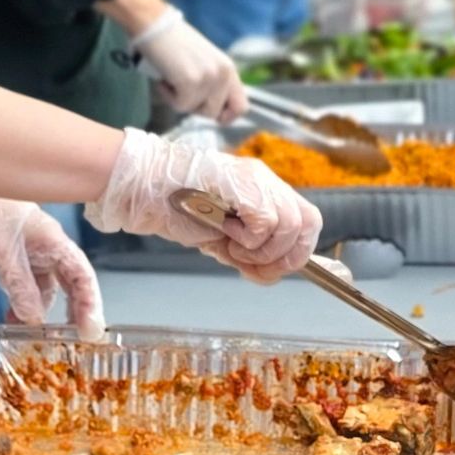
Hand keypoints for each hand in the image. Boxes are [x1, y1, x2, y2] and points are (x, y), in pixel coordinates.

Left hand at [0, 194, 105, 335]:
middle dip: (72, 314)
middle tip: (72, 342)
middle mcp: (46, 249)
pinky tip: (10, 318)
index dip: (91, 304)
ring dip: (38, 313)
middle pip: (70, 286)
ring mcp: (28, 254)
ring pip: (43, 290)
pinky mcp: (9, 258)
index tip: (90, 332)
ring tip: (29, 335)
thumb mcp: (1, 250)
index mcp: (53, 242)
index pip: (82, 277)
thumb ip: (20, 285)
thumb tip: (35, 318)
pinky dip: (19, 305)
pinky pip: (22, 287)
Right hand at [84, 126, 321, 280]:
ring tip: (231, 245)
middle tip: (253, 263)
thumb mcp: (223, 236)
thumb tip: (270, 274)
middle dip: (286, 256)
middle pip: (309, 224)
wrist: (146, 190)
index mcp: (265, 190)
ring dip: (262, 250)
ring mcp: (257, 180)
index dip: (299, 252)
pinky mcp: (244, 185)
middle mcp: (266, 181)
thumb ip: (250, 252)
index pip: (308, 221)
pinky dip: (248, 240)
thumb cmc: (176, 210)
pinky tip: (224, 234)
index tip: (273, 270)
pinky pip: (266, 223)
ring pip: (290, 226)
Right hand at [131, 7, 246, 122]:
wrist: (155, 26)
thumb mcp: (205, 64)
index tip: (210, 114)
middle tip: (183, 90)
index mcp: (229, 69)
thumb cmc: (174, 45)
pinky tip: (165, 79)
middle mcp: (224, 74)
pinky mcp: (192, 81)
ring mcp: (209, 77)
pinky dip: (169, 96)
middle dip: (196, 108)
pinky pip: (181, 106)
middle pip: (215, 114)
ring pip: (196, 111)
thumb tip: (213, 111)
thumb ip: (215, 84)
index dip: (226, 117)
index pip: (242, 106)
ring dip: (180, 101)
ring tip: (173, 80)